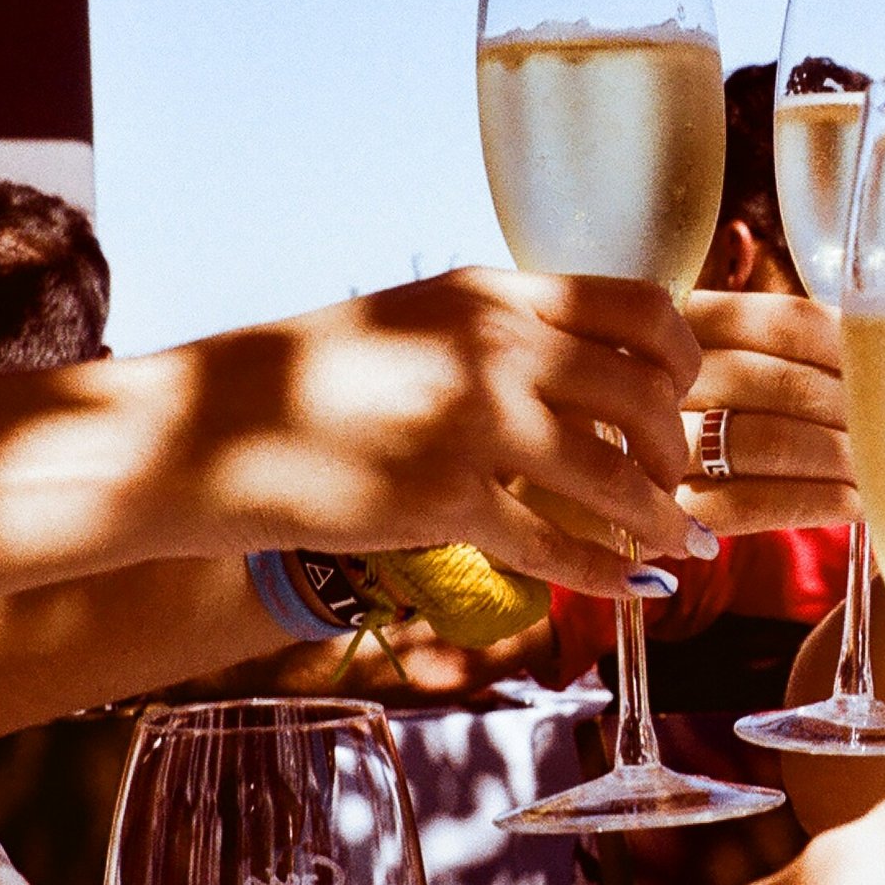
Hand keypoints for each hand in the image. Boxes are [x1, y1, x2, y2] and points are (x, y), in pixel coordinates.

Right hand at [157, 267, 708, 596]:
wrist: (197, 430)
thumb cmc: (305, 382)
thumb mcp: (414, 324)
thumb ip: (497, 335)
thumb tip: (578, 368)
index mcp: (493, 295)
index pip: (642, 306)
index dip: (683, 357)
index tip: (687, 394)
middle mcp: (496, 347)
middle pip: (648, 393)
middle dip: (680, 448)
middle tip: (682, 482)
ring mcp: (472, 422)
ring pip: (616, 476)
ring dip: (662, 518)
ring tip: (681, 545)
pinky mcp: (443, 500)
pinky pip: (555, 545)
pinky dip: (605, 573)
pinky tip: (627, 589)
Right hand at [678, 291, 857, 535]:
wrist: (584, 487)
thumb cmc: (674, 413)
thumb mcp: (709, 358)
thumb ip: (772, 349)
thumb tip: (872, 350)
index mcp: (685, 319)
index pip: (786, 322)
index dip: (851, 351)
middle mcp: (663, 373)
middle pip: (784, 384)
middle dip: (853, 414)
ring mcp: (656, 441)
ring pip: (770, 441)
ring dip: (840, 459)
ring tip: (881, 469)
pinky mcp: (664, 507)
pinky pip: (750, 503)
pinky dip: (813, 502)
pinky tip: (853, 504)